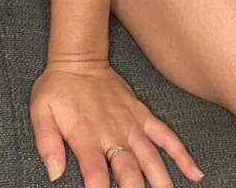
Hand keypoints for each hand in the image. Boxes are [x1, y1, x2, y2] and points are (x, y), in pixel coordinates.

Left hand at [30, 57, 204, 186]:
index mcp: (86, 135)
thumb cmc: (57, 88)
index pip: (96, 174)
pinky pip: (166, 135)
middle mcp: (112, 133)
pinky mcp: (142, 116)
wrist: (78, 59)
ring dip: (161, 182)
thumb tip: (54, 173)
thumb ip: (46, 142)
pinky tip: (194, 173)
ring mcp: (131, 124)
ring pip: (151, 159)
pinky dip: (181, 154)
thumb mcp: (40, 111)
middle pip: (129, 172)